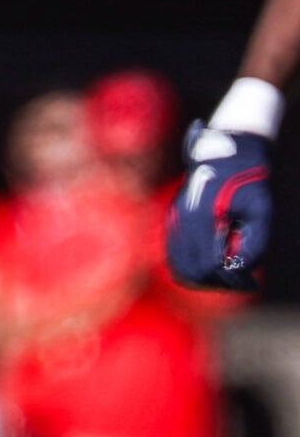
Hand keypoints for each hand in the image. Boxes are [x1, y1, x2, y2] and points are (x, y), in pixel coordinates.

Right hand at [169, 124, 271, 290]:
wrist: (228, 154)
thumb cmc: (249, 183)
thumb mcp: (263, 212)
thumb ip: (255, 244)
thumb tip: (239, 270)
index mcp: (202, 216)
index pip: (208, 265)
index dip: (229, 279)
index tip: (249, 281)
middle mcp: (182, 219)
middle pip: (189, 270)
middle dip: (216, 282)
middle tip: (240, 281)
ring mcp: (174, 219)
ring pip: (178, 266)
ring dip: (203, 277)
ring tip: (228, 273)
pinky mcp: (173, 219)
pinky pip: (175, 255)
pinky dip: (193, 266)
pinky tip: (216, 262)